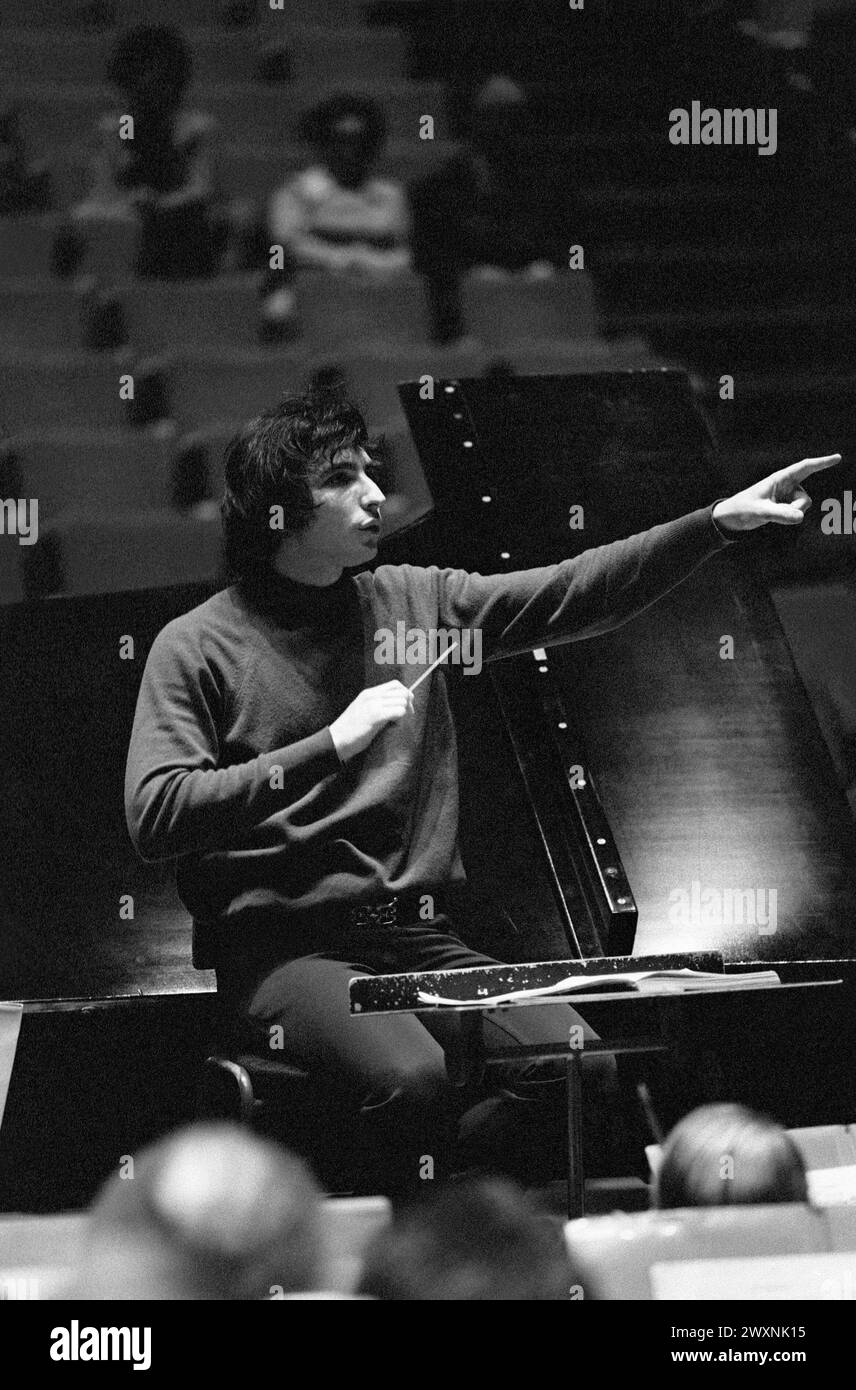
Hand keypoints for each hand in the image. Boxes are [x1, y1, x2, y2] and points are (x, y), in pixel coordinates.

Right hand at [329, 680, 414, 762]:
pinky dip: (400, 718)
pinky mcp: (375, 716)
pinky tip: (393, 725)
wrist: (336, 740)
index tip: (406, 707)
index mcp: (369, 693)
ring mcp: (373, 704)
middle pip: (402, 692)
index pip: (396, 685)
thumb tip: (399, 706)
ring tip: (397, 722)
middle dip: (408, 704)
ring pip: (402, 701)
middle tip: (405, 717)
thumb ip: (378, 706)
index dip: (405, 694)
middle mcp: (371, 696)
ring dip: (404, 713)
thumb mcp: (364, 711)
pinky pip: (398, 711)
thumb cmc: (351, 730)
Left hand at [712, 454, 841, 533]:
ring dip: (789, 515)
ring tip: (769, 514)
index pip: (805, 468)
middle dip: (795, 509)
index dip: (822, 462)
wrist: (731, 518)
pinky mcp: (785, 507)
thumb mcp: (760, 512)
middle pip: (805, 499)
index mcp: (780, 478)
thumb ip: (779, 514)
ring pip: (801, 508)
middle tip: (773, 512)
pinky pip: (795, 515)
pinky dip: (788, 519)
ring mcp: (787, 497)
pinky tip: (773, 518)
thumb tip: (800, 517)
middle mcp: (786, 486)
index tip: (838, 457)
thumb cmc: (742, 509)